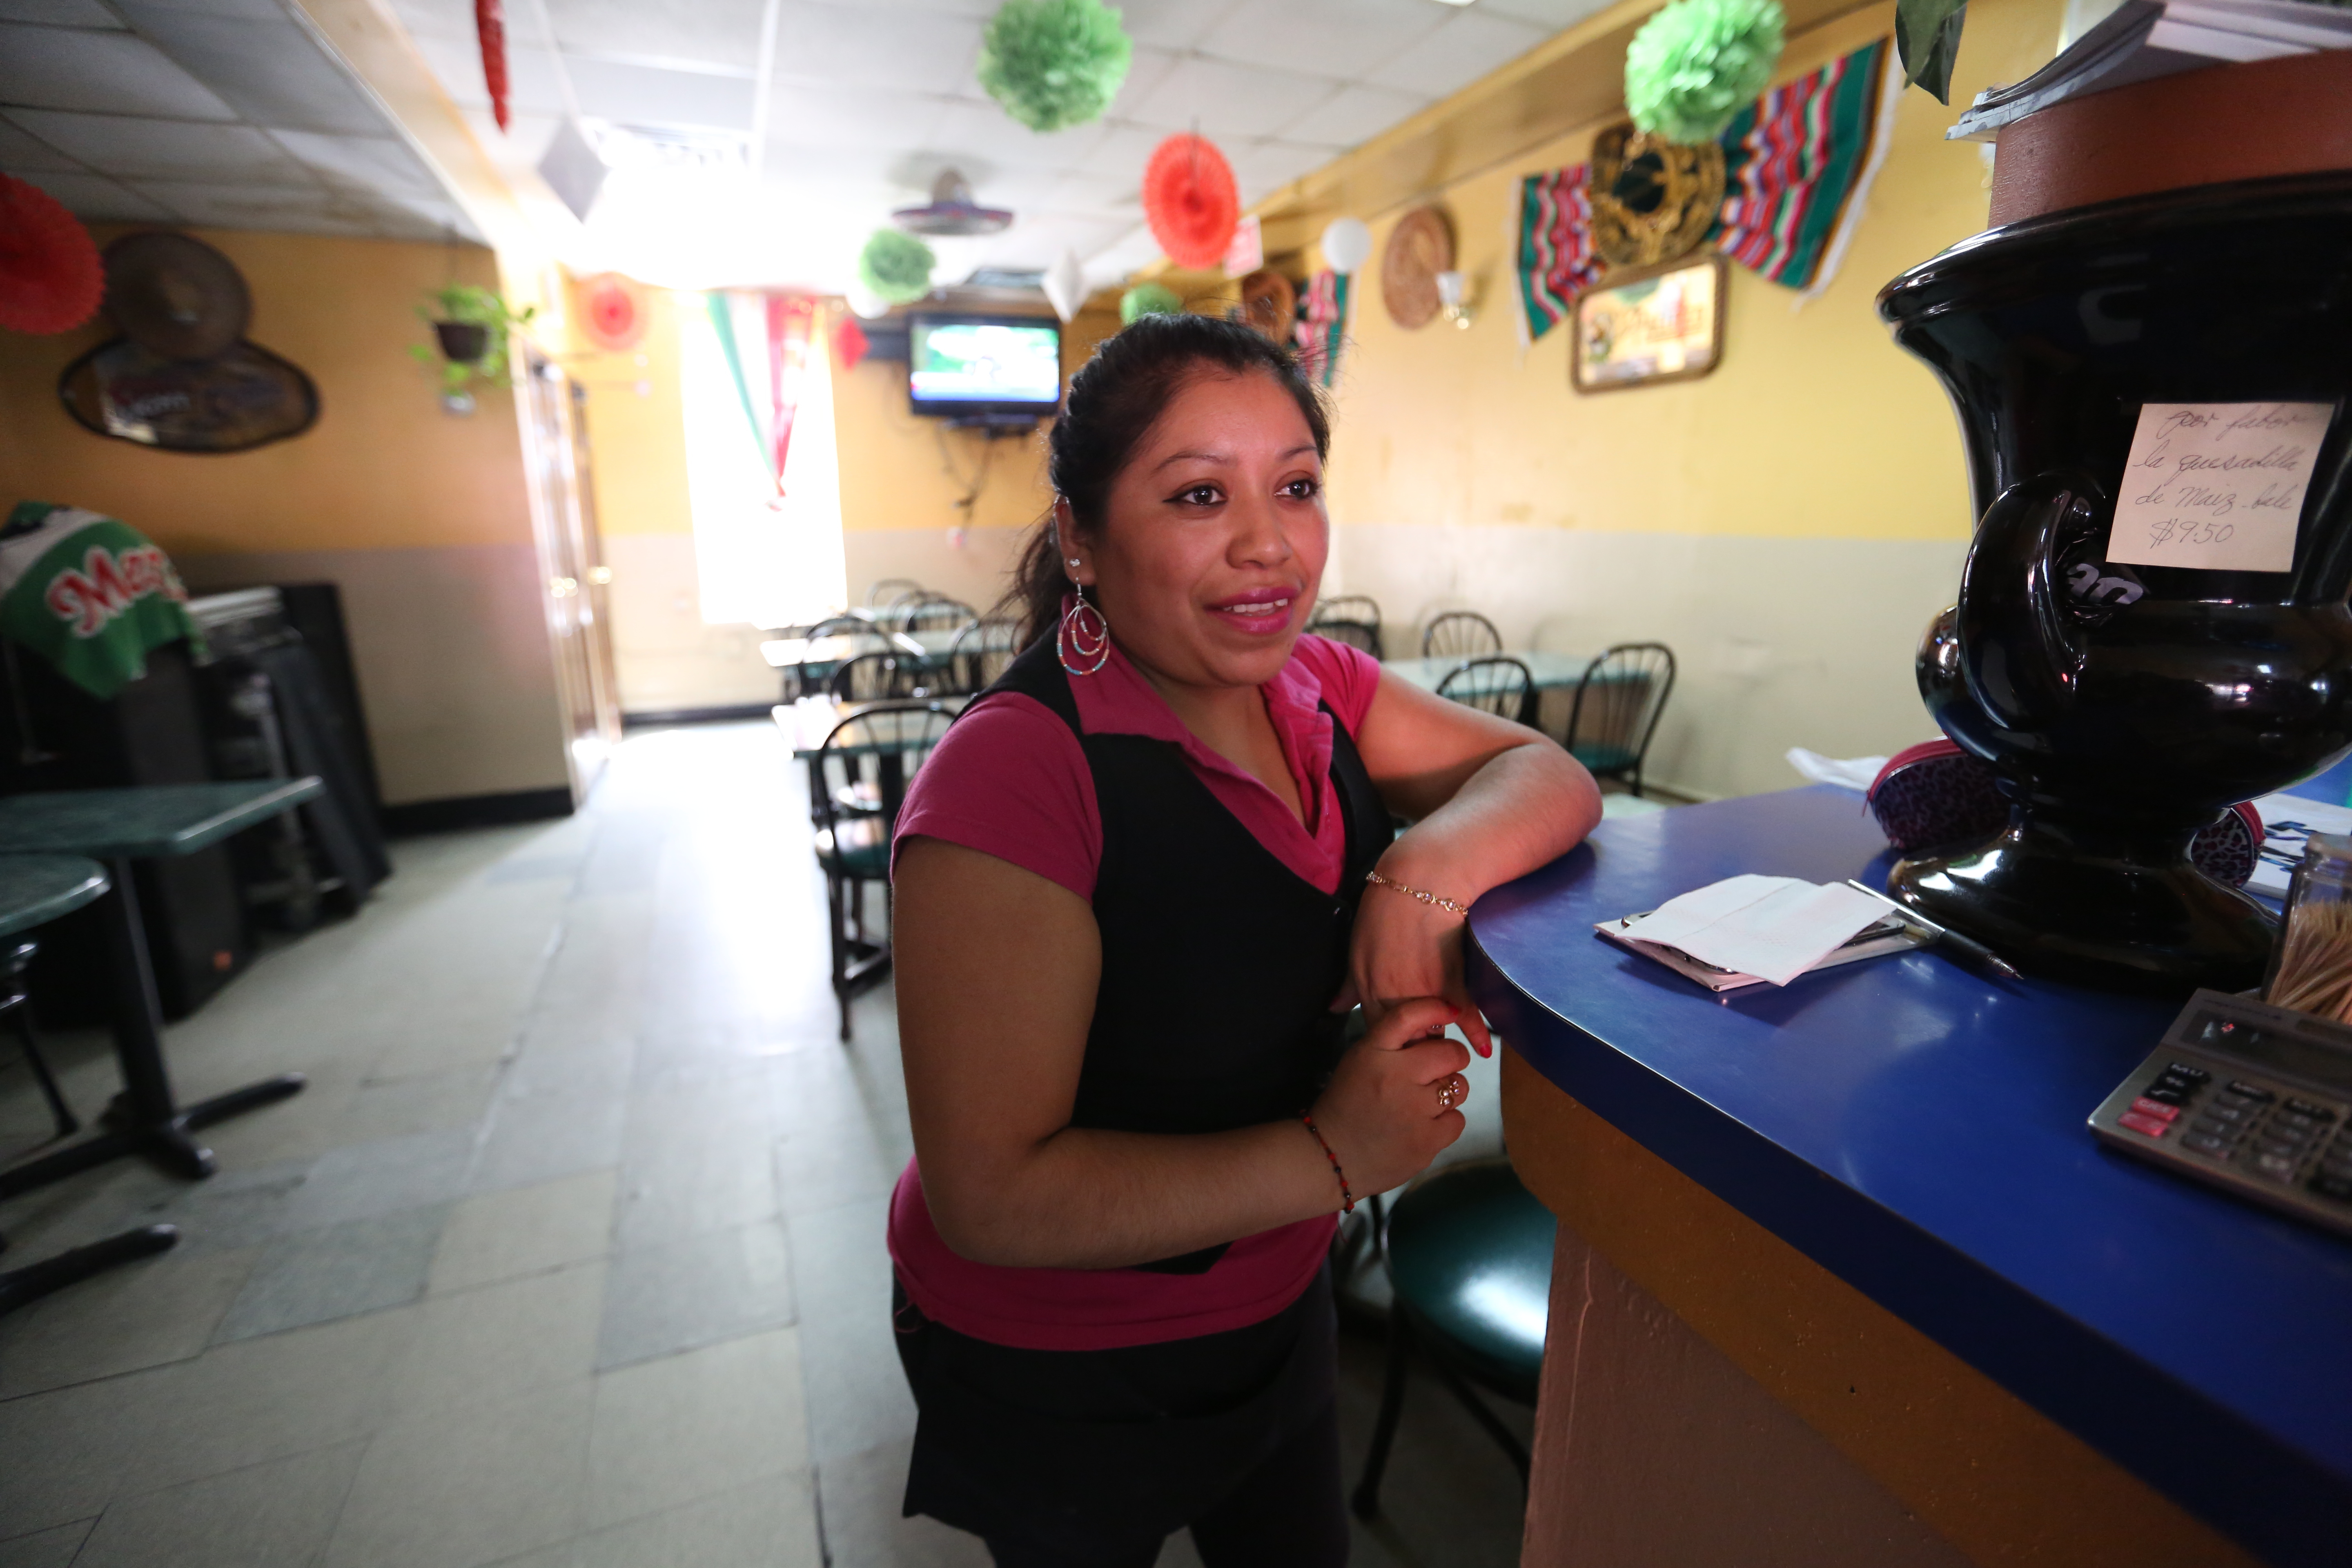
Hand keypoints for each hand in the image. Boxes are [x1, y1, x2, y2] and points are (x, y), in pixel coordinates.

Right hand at [1307, 996, 1469, 1198]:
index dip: (1436, 1008)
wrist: (1331, 1155)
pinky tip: (1425, 1127)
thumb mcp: (1359, 1061)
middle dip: (1453, 1058)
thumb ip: (1392, 1044)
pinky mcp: (1426, 1141)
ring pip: (1459, 1087)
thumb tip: (1434, 1028)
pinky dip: (1445, 1123)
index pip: (1409, 1016)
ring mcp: (1414, 1110)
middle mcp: (1396, 1076)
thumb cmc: (1346, 1104)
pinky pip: (1457, 1120)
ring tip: (1427, 1102)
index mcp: (1374, 1053)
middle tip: (1440, 1069)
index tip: (1451, 1011)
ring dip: (1449, 1092)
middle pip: (1451, 1053)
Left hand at [1348, 863, 1492, 1057]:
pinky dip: (1475, 1033)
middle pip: (1404, 1037)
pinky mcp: (1450, 980)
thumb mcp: (1358, 948)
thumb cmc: (1387, 910)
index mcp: (1366, 986)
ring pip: (1433, 1030)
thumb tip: (1335, 1008)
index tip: (1401, 1049)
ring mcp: (1421, 990)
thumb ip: (1349, 985)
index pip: (1376, 1031)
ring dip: (1442, 1043)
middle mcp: (1391, 994)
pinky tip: (1482, 1048)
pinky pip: (1463, 1015)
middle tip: (1426, 1057)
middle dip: (1414, 1049)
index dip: (1390, 1043)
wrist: (1422, 880)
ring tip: (1450, 1056)